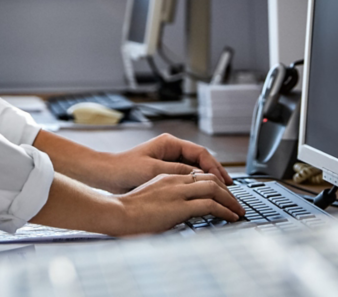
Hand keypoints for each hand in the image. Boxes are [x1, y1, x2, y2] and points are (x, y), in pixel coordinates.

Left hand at [100, 133, 231, 193]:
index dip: (215, 166)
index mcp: (169, 143)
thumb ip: (177, 171)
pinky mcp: (165, 171)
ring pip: (195, 168)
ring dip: (208, 179)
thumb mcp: (153, 170)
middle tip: (230, 188)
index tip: (224, 180)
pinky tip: (204, 195)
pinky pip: (187, 176)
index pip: (200, 153)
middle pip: (201, 160)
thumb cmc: (125, 169)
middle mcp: (171, 149)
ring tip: (222, 192)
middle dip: (216, 173)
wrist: (107, 174)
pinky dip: (197, 184)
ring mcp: (169, 159)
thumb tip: (199, 176)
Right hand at [109, 172, 244, 235]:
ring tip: (238, 211)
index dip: (213, 183)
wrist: (118, 212)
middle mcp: (174, 180)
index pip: (197, 174)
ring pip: (214, 188)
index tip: (222, 195)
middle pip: (209, 178)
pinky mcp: (180, 205)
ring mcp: (178, 192)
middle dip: (226, 190)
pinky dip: (225, 210)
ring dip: (230, 200)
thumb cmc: (127, 210)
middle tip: (236, 203)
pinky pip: (210, 205)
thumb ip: (163, 199)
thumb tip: (174, 212)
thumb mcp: (148, 199)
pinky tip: (231, 217)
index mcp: (166, 177)